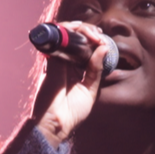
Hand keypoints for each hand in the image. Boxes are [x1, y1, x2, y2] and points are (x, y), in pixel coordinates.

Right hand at [32, 21, 118, 146]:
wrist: (56, 124)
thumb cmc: (72, 112)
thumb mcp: (91, 90)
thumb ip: (96, 70)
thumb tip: (104, 48)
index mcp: (75, 70)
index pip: (84, 49)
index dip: (93, 41)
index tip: (104, 41)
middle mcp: (65, 63)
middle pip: (76, 39)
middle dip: (89, 32)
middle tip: (99, 36)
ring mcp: (57, 60)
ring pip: (67, 35)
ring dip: (82, 30)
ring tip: (94, 34)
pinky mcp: (51, 60)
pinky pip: (58, 39)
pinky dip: (69, 31)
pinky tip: (81, 32)